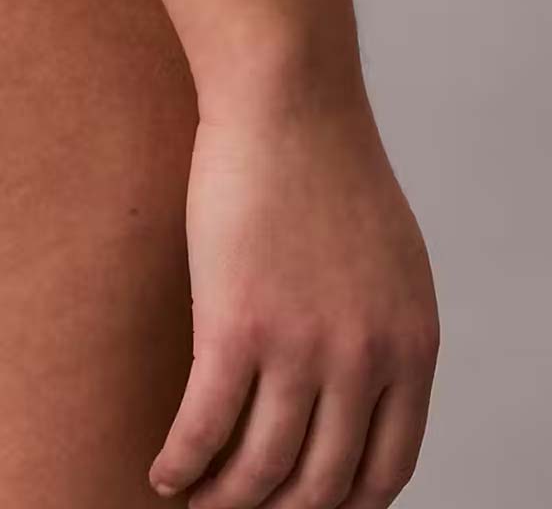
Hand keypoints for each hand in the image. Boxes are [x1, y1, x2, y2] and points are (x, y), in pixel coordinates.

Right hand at [148, 85, 438, 507]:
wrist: (289, 103)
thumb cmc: (328, 164)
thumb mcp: (390, 259)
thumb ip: (382, 327)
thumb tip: (352, 381)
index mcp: (410, 347)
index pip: (384, 470)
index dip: (339, 503)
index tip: (300, 504)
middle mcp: (363, 361)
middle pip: (318, 483)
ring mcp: (299, 349)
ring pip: (259, 469)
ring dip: (223, 499)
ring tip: (196, 499)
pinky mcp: (233, 326)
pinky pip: (203, 426)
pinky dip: (181, 462)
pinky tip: (163, 472)